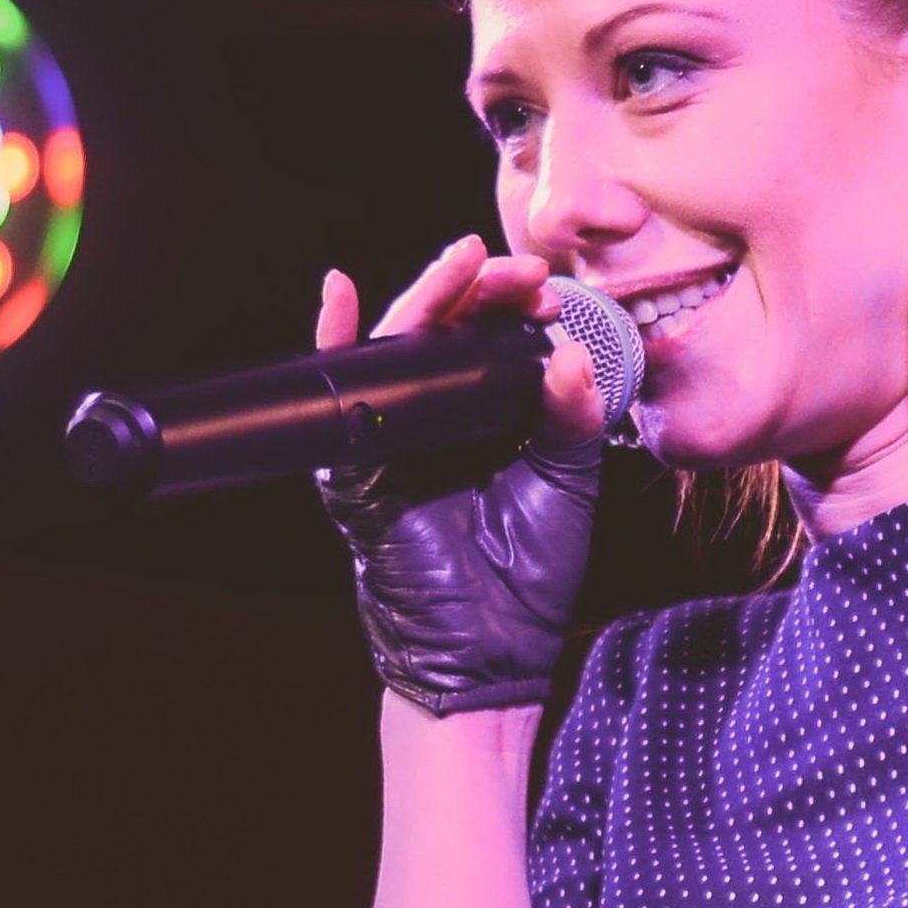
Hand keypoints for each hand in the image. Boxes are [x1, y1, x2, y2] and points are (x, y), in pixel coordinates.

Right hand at [315, 236, 609, 717]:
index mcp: (488, 416)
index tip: (552, 293)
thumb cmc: (528, 571)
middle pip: (450, 330)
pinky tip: (342, 291)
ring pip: (402, 345)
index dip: (519, 309)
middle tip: (521, 270)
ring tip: (465, 260)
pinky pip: (341, 391)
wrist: (490, 647)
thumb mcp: (567, 479)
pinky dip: (336, 337)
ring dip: (431, 296)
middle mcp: (438, 415)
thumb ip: (571, 414)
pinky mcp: (356, 462)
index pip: (495, 340)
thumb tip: (568, 351)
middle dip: (483, 290)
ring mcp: (393, 434)